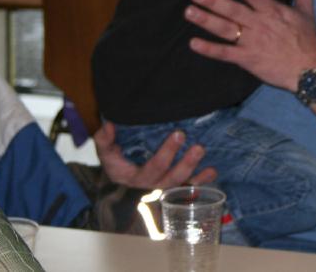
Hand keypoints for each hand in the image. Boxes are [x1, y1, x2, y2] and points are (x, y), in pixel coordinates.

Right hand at [93, 121, 216, 189]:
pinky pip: (189, 188)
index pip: (152, 168)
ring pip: (182, 184)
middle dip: (186, 163)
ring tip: (204, 154)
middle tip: (199, 147)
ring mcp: (163, 189)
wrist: (119, 180)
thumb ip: (104, 140)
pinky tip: (212, 171)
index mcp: (134, 178)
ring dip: (196, 172)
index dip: (167, 153)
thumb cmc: (115, 161)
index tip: (178, 134)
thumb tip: (108, 126)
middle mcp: (151, 187)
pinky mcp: (174, 189)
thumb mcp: (105, 151)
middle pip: (171, 179)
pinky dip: (201, 181)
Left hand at [185, 0, 315, 90]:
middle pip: (234, 10)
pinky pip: (225, 53)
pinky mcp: (247, 59)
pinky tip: (193, 43)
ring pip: (225, 29)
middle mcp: (260, 25)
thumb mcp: (307, 14)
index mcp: (273, 12)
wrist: (309, 71)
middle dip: (214, 1)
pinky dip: (208, 49)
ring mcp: (252, 42)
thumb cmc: (308, 41)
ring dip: (206, 20)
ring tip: (189, 11)